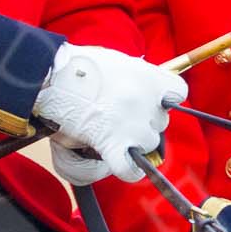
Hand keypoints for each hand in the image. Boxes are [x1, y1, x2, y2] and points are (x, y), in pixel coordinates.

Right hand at [32, 44, 187, 183]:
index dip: (164, 100)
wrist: (52, 75)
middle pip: (160, 121)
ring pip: (149, 143)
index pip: (178, 93)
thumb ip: (136, 74)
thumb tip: (139, 86)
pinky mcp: (112, 143)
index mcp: (149, 78)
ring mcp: (132, 124)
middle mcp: (147, 102)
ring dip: (134, 143)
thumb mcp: (116, 60)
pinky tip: (121, 165)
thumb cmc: (78, 65)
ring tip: (114, 136)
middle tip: (121, 118)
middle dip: (145, 122)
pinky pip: (131, 168)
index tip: (151, 102)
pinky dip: (128, 171)